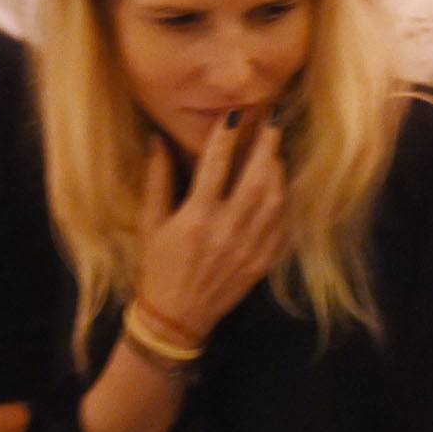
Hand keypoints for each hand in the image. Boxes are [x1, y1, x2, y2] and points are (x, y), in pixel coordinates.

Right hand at [132, 112, 286, 344]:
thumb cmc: (157, 267)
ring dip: (277, 172)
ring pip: (273, 200)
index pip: (215, 165)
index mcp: (196, 218)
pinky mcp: (261, 262)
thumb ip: (158, 181)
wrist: (176, 317)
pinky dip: (282, 203)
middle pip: (255, 178)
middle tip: (273, 123)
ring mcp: (248, 248)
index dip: (226, 136)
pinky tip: (279, 189)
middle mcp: (226, 230)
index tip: (234, 114)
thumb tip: (160, 141)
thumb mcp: (150, 224)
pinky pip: (280, 226)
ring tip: (276, 153)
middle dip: (266, 146)